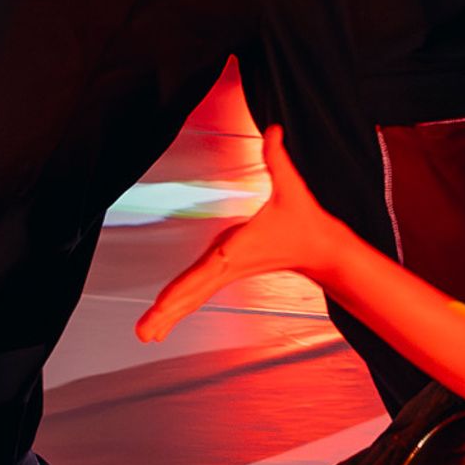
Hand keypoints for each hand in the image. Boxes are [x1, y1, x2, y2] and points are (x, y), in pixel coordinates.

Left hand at [135, 126, 349, 341]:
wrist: (323, 250)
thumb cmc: (305, 221)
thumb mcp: (293, 187)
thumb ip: (278, 158)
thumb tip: (275, 128)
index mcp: (237, 250)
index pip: (204, 272)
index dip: (182, 289)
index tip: (161, 306)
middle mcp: (227, 265)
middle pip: (191, 293)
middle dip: (166, 313)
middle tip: (141, 334)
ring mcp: (227, 271)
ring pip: (192, 297)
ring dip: (168, 315)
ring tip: (144, 335)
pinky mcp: (228, 272)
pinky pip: (199, 291)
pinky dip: (180, 304)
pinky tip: (163, 320)